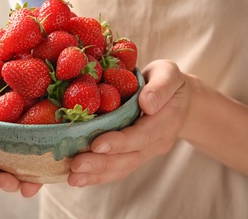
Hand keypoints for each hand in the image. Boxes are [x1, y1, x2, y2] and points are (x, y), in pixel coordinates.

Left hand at [67, 59, 190, 186]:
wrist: (179, 101)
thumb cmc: (168, 81)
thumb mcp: (168, 73)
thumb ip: (161, 86)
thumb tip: (146, 102)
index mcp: (165, 120)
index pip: (142, 135)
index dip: (120, 142)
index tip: (96, 145)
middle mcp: (156, 142)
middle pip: (129, 158)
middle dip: (101, 164)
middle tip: (76, 166)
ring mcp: (146, 151)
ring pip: (123, 167)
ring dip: (97, 175)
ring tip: (73, 178)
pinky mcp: (136, 154)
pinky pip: (119, 168)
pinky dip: (99, 175)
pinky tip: (79, 178)